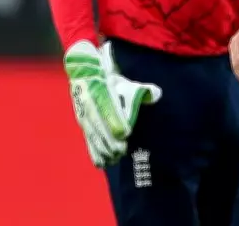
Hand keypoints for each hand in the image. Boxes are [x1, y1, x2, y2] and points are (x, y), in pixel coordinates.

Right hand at [64, 41, 161, 167]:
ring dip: (103, 148)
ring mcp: (84, 115)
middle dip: (109, 139)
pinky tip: (102, 163)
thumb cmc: (112, 80)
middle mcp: (90, 104)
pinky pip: (88, 140)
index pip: (108, 107)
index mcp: (101, 90)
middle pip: (99, 125)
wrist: (86, 75)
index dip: (115, 121)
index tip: (125, 133)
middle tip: (121, 150)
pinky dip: (95, 152)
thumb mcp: (125, 81)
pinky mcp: (82, 124)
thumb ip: (140, 89)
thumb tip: (156, 94)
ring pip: (92, 134)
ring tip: (115, 158)